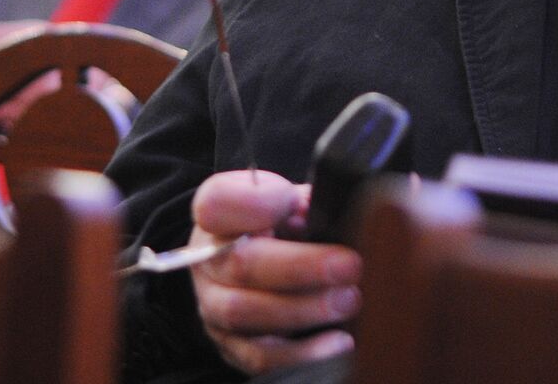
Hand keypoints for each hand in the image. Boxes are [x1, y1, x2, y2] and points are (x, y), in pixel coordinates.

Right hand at [189, 169, 363, 375]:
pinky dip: (301, 352)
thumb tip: (337, 208)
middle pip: (242, 263)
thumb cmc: (276, 223)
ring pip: (247, 312)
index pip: (219, 202)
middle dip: (302, 266)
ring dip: (304, 309)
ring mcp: (213, 304)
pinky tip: (337, 341)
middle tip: (350, 266)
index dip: (256, 203)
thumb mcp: (288, 200)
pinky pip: (259, 356)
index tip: (296, 202)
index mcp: (220, 213)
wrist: (249, 257)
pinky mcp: (229, 344)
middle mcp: (208, 259)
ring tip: (349, 301)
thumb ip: (304, 200)